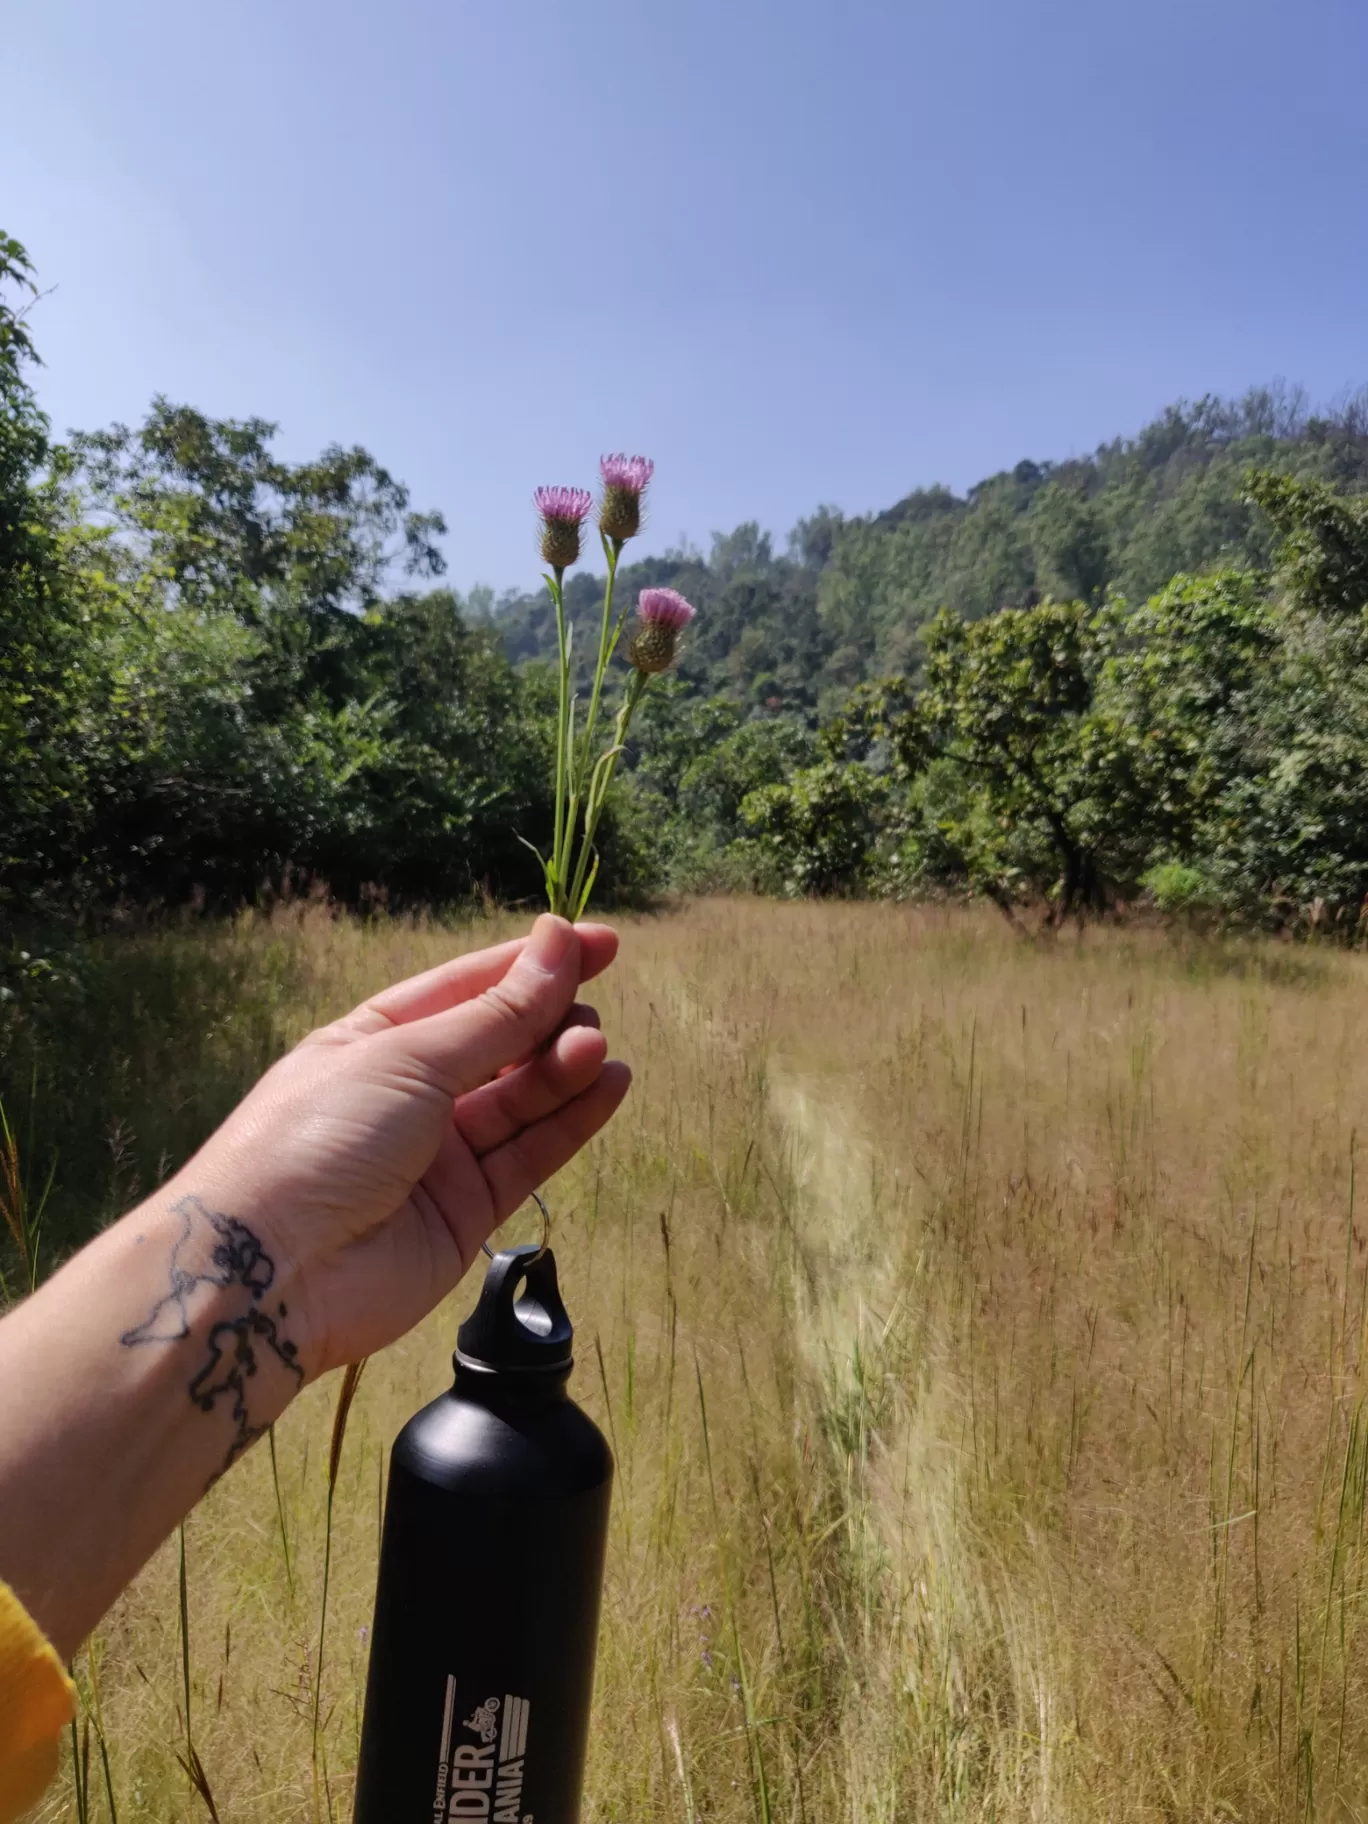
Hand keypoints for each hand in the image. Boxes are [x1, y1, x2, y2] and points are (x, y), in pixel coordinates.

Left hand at [183, 915, 628, 1373]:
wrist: (270, 1271)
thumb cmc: (319, 1139)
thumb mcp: (410, 1058)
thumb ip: (497, 1014)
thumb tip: (558, 943)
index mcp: (374, 1040)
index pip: (468, 988)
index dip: (532, 964)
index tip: (599, 943)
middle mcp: (408, 1096)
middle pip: (500, 1044)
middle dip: (550, 1020)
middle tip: (589, 1015)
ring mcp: (438, 1156)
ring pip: (520, 1100)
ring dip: (563, 1068)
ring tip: (597, 1049)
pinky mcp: (466, 1212)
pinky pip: (529, 1155)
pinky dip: (571, 1120)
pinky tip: (609, 1084)